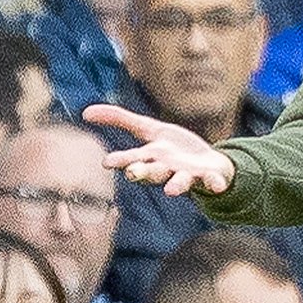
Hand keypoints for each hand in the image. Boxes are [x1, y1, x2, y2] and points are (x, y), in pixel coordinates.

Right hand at [84, 103, 235, 196]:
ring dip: (176, 185)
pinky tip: (217, 187)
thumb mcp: (148, 129)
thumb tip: (85, 112)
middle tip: (133, 174)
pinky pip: (212, 182)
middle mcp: (168, 168)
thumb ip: (119, 119)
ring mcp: (188, 174)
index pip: (133, 159)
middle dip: (143, 172)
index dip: (121, 160)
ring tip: (171, 191)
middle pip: (153, 171)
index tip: (107, 163)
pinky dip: (214, 185)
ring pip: (180, 181)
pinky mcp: (209, 176)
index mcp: (152, 157)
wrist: (208, 163)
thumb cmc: (174, 149)